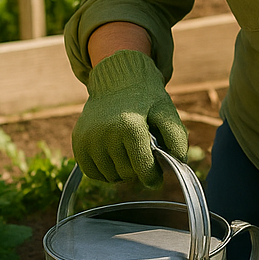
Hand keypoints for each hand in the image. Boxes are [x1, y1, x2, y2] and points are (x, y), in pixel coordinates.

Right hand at [71, 49, 187, 184]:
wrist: (117, 80)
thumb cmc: (146, 98)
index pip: (143, 168)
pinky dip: (104, 171)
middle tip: (143, 153)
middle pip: (126, 174)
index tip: (157, 179)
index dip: (153, 177)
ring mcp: (89, 138)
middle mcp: (106, 134)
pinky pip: (92, 172)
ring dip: (121, 171)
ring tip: (129, 153)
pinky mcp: (78, 141)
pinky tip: (114, 156)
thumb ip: (176, 136)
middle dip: (138, 169)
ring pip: (109, 176)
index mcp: (130, 127)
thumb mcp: (166, 111)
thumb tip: (180, 161)